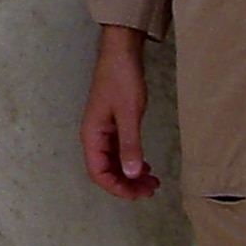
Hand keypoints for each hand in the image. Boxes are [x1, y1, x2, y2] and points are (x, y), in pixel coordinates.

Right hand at [80, 24, 159, 199]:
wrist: (121, 51)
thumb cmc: (122, 79)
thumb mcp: (129, 114)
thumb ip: (130, 145)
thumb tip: (130, 175)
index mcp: (92, 135)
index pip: (99, 173)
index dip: (118, 189)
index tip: (139, 194)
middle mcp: (94, 135)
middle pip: (106, 171)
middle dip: (127, 184)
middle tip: (152, 189)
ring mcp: (103, 129)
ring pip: (113, 162)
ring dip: (131, 174)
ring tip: (153, 181)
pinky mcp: (112, 123)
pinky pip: (118, 151)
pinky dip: (131, 161)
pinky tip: (145, 164)